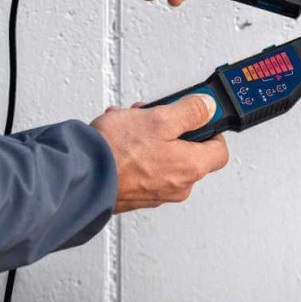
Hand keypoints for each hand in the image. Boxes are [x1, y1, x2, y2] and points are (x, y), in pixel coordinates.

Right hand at [91, 95, 228, 212]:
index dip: (210, 129)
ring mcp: (157, 192)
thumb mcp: (159, 118)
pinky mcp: (136, 193)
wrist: (81, 178)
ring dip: (147, 135)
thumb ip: (190, 111)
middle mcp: (178, 185)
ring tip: (127, 122)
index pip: (219, 150)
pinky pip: (144, 166)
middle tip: (152, 115)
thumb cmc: (117, 152)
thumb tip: (208, 107)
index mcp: (191, 168)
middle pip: (187, 150)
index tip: (197, 116)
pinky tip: (117, 137)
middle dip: (169, 128)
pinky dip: (134, 150)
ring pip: (162, 155)